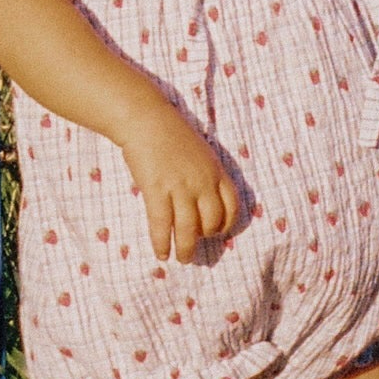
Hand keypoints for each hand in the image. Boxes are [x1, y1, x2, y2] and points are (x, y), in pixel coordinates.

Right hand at [124, 104, 238, 264]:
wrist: (146, 119)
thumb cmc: (170, 132)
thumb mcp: (200, 151)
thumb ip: (206, 174)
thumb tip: (204, 199)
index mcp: (216, 171)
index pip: (232, 206)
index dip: (226, 224)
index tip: (217, 232)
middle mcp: (202, 182)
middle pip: (211, 222)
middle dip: (204, 238)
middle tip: (194, 245)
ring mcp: (180, 187)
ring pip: (188, 230)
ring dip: (185, 249)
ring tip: (182, 259)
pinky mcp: (156, 190)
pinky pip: (161, 225)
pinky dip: (162, 243)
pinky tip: (161, 254)